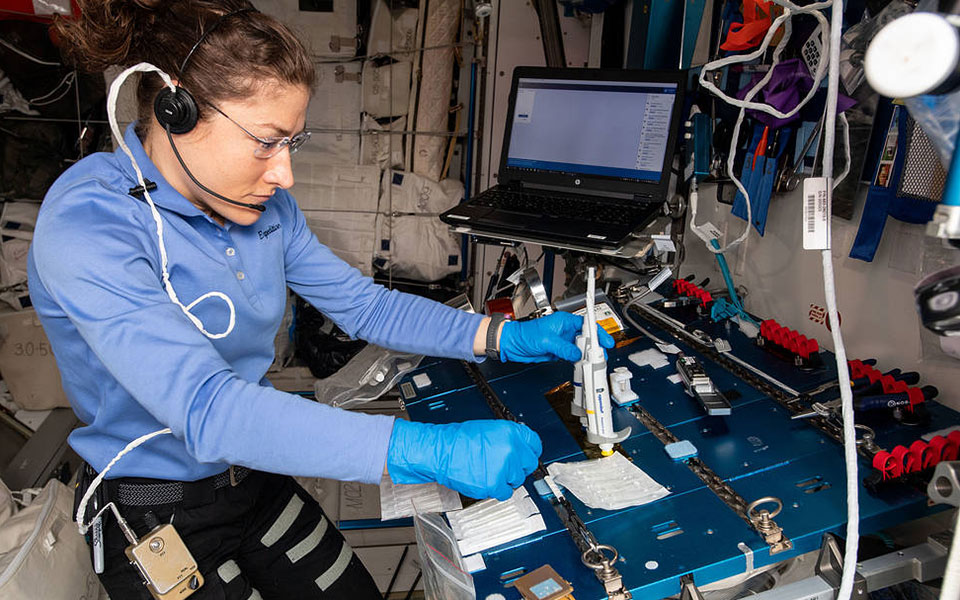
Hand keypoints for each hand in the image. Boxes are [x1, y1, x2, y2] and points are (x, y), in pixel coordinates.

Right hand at [386, 419, 541, 500]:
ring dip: (506, 479)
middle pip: (529, 464)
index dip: (529, 451)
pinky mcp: (495, 484)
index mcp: (510, 432)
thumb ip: (507, 438)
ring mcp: (504, 468)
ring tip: (489, 471)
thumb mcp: (488, 429)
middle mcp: (511, 449)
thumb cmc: (458, 440)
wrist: (441, 451)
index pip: (534, 443)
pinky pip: (505, 492)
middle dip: (517, 466)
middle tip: (504, 466)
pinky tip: (486, 480)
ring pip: (517, 480)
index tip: (525, 456)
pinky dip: (496, 489)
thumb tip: (519, 447)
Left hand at [498, 311, 614, 362]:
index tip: (607, 341)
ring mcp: (563, 341)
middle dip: (594, 347)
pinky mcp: (559, 351)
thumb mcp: (546, 340)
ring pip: (580, 348)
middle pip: (587, 338)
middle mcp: (565, 330)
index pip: (587, 324)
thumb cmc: (524, 334)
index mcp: (564, 321)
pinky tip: (582, 365)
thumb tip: (577, 354)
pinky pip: (573, 356)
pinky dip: (578, 361)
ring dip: (586, 356)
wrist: (512, 344)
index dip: (599, 333)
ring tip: (593, 363)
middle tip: (600, 356)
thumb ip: (564, 348)